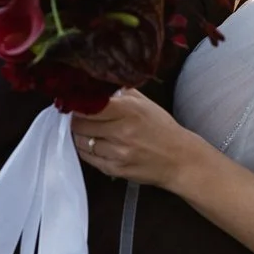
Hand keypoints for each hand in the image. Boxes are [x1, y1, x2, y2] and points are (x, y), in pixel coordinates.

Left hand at [72, 89, 197, 188]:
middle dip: (76, 119)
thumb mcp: (145, 103)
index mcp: (128, 110)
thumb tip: (96, 84)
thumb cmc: (161, 128)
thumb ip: (121, 92)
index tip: (74, 102)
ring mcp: (117, 152)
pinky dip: (86, 150)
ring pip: (81, 142)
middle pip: (80, 124)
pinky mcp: (114, 169)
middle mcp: (121, 131)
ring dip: (79, 135)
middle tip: (78, 116)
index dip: (78, 104)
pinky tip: (92, 144)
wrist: (179, 159)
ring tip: (86, 130)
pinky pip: (88, 158)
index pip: (88, 105)